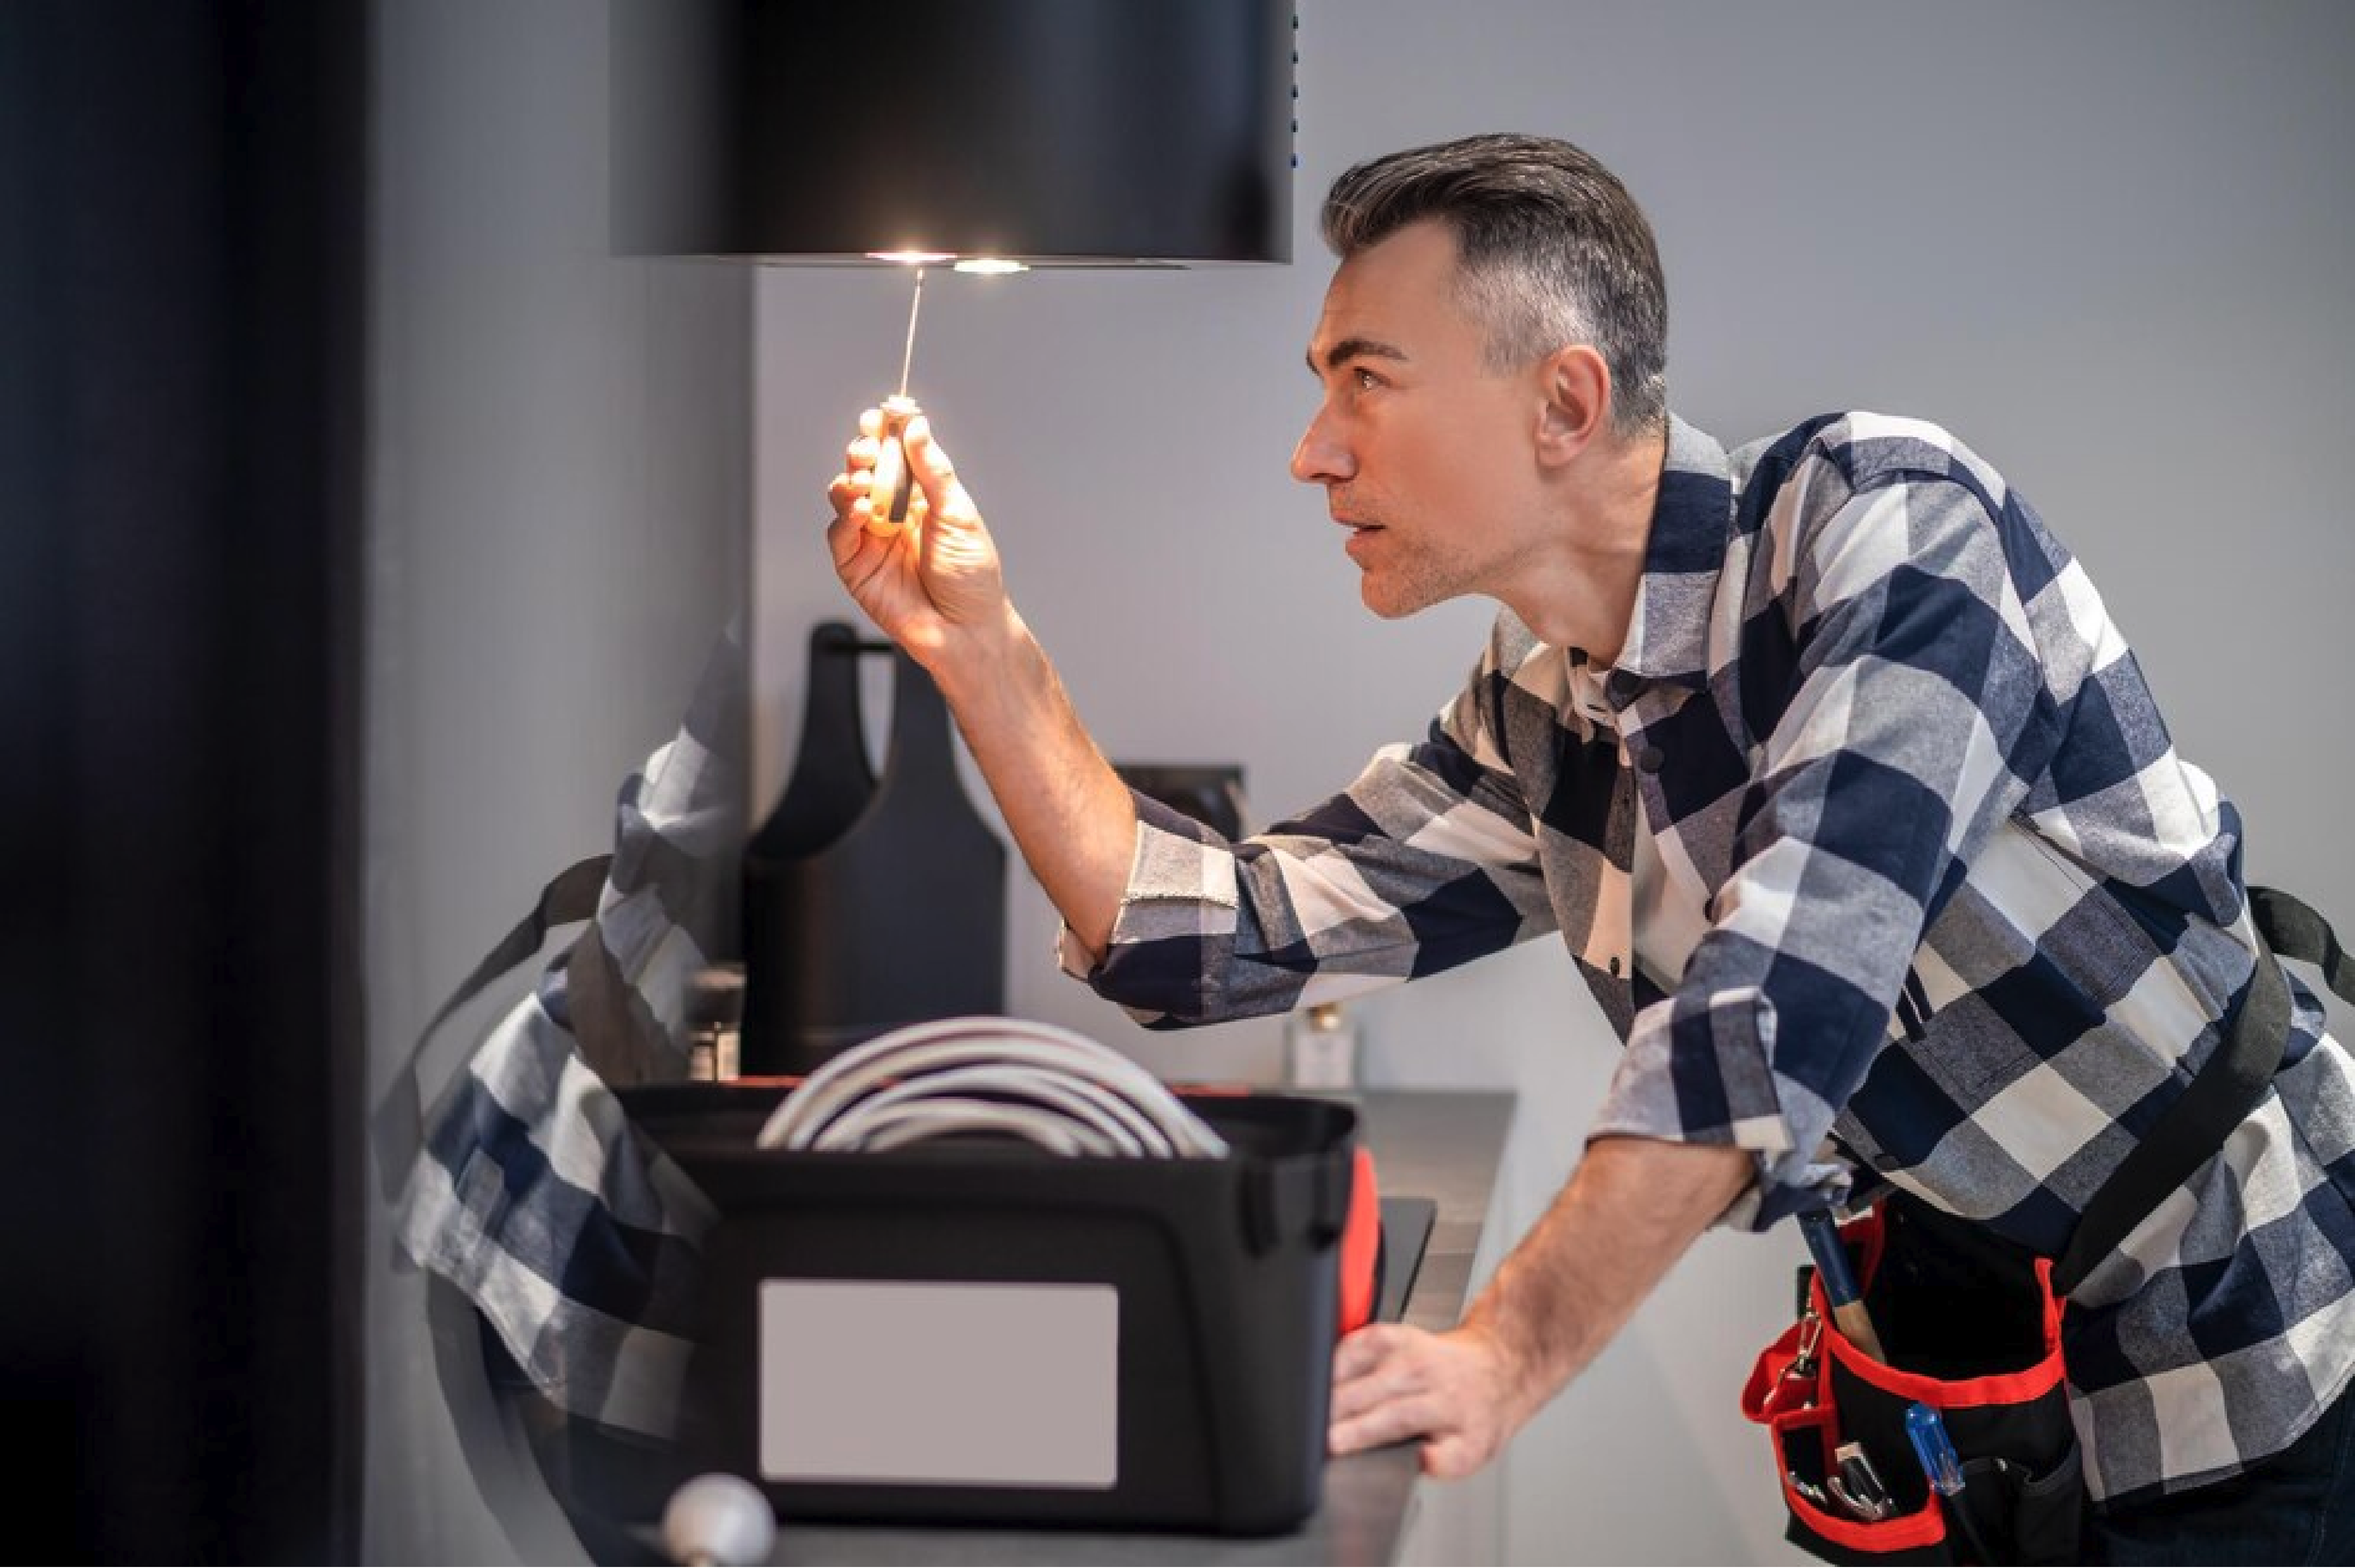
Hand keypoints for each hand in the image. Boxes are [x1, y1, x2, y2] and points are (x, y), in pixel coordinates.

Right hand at [826, 409, 1008, 662]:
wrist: (966, 630)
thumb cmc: (972, 578)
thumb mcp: (958, 514)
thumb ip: (933, 470)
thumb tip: (917, 426)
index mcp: (921, 496)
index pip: (895, 453)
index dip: (886, 432)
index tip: (883, 413)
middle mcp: (892, 513)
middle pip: (864, 469)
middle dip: (862, 451)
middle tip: (869, 445)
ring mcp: (872, 538)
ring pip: (845, 496)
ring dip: (851, 480)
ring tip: (866, 478)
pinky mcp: (855, 566)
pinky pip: (839, 534)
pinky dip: (845, 518)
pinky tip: (862, 511)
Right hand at [1328, 1321, 1537, 1478]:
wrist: (1492, 1369)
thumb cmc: (1476, 1415)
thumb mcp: (1471, 1451)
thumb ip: (1443, 1462)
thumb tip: (1418, 1461)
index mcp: (1443, 1403)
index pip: (1392, 1418)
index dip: (1358, 1431)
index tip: (1332, 1443)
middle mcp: (1421, 1372)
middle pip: (1366, 1391)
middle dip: (1332, 1411)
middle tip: (1310, 1432)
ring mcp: (1404, 1349)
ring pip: (1355, 1363)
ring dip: (1327, 1385)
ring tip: (1308, 1407)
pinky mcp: (1390, 1333)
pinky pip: (1353, 1342)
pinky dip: (1333, 1359)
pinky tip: (1322, 1377)